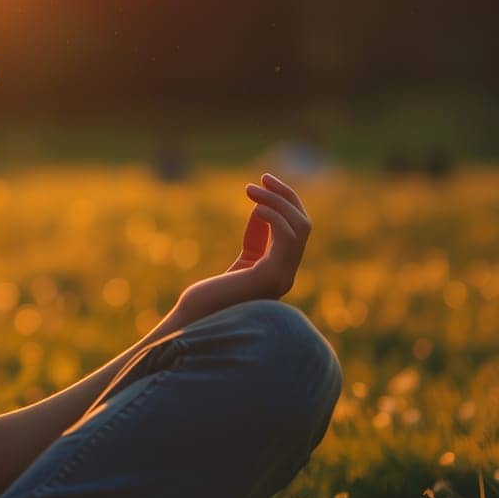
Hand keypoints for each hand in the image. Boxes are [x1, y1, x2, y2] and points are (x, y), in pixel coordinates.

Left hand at [171, 172, 311, 324]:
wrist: (193, 320)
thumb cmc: (210, 295)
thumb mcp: (242, 259)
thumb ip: (256, 238)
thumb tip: (262, 209)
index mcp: (282, 271)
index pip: (298, 230)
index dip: (286, 202)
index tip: (264, 181)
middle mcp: (287, 275)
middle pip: (305, 225)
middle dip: (286, 196)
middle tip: (263, 177)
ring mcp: (282, 277)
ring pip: (300, 227)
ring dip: (277, 201)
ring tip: (250, 188)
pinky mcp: (271, 277)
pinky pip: (286, 237)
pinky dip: (274, 216)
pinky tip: (254, 208)